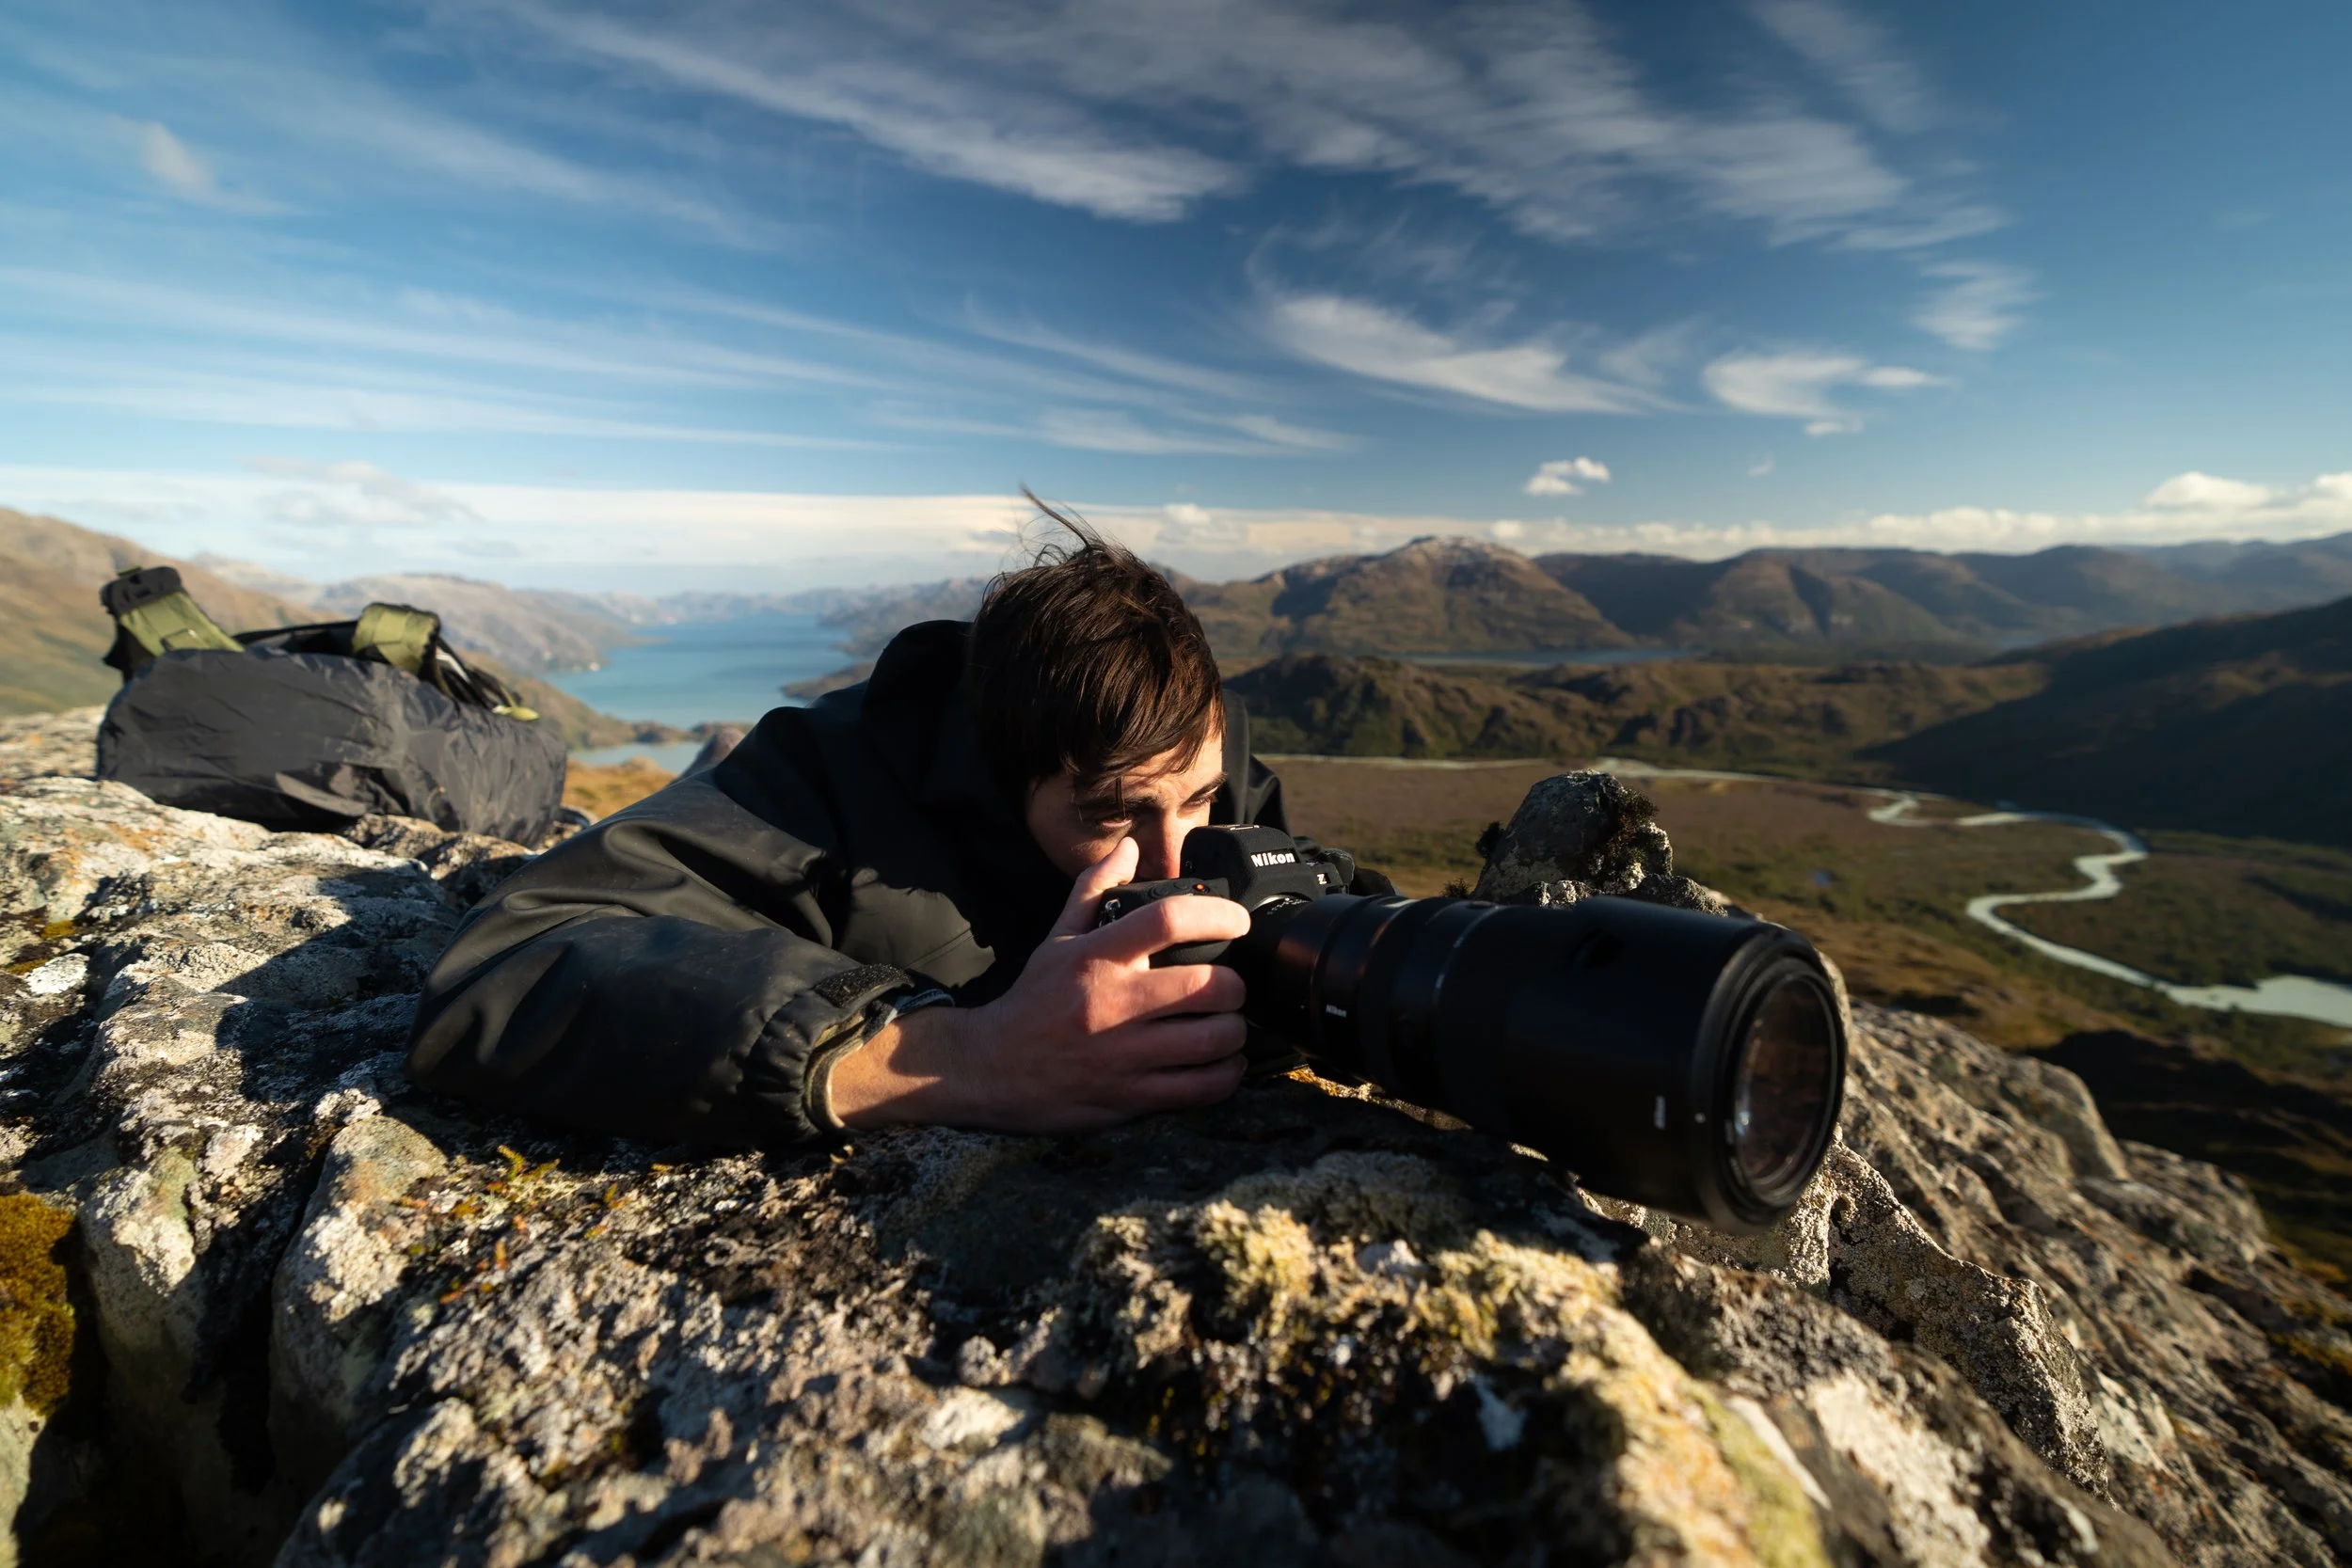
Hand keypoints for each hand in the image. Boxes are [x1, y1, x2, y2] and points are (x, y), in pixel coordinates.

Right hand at [830, 838, 1251, 1132]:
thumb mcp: (1057, 939)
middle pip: (1207, 986)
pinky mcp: (1128, 1097)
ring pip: (1211, 1042)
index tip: (1237, 920)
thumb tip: (1128, 847)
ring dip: (1234, 1033)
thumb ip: (1094, 890)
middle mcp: (1112, 1004)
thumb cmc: (1034, 1000)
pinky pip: (1199, 1089)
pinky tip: (1220, 1065)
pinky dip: (1223, 1076)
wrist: (990, 1069)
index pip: (1167, 920)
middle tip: (1233, 985)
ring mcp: (1122, 1055)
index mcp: (1096, 957)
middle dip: (1236, 985)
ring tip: (1228, 1025)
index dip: (1217, 915)